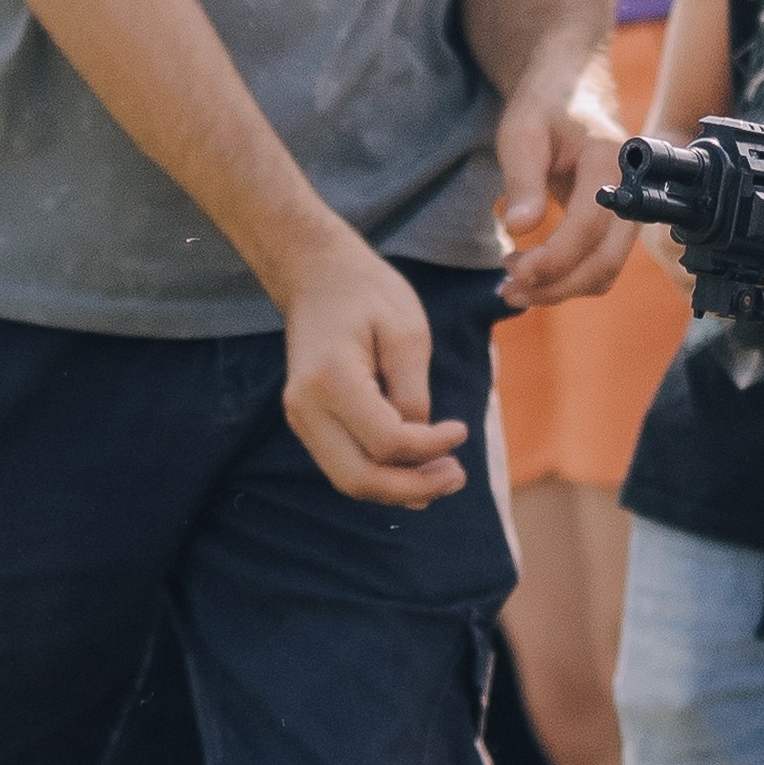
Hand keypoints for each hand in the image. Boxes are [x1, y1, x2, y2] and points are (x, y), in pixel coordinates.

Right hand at [276, 226, 469, 506]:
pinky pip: (344, 465)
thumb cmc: (367, 294)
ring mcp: (301, 418)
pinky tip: (418, 472)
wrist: (317, 274)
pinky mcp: (308, 422)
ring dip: (398, 490)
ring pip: (349, 480)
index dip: (430, 447)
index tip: (463, 429)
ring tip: (445, 477)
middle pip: (359, 478)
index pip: (386, 441)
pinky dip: (381, 477)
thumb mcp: (407, 334)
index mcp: (331, 379)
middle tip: (458, 476)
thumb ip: (414, 393)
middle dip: (413, 488)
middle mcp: (305, 407)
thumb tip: (421, 443)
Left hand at [496, 49, 629, 310]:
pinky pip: (598, 264)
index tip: (513, 271)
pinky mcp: (614, 224)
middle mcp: (630, 192)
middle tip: (507, 290)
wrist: (572, 89)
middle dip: (556, 286)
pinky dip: (567, 279)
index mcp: (609, 161)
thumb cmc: (545, 104)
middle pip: (605, 262)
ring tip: (512, 287)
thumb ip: (522, 180)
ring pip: (604, 271)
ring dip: (560, 290)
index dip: (554, 258)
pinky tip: (532, 276)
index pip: (589, 226)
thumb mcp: (521, 133)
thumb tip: (520, 230)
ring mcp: (627, 211)